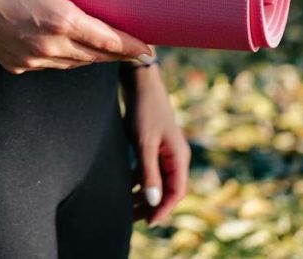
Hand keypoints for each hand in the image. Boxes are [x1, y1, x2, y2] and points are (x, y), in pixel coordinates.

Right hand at [0, 0, 156, 73]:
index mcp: (63, 22)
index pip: (109, 41)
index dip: (131, 47)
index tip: (149, 51)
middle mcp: (50, 46)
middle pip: (94, 57)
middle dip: (116, 55)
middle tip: (135, 53)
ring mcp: (31, 59)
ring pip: (72, 64)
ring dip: (89, 58)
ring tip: (103, 51)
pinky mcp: (14, 65)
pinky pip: (47, 66)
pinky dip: (60, 59)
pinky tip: (64, 51)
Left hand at [122, 63, 190, 226]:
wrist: (139, 80)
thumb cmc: (144, 109)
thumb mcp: (144, 143)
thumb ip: (148, 173)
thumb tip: (154, 202)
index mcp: (179, 157)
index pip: (176, 192)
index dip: (164, 210)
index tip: (148, 223)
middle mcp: (175, 155)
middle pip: (167, 189)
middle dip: (151, 205)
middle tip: (132, 219)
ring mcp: (164, 149)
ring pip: (156, 180)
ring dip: (143, 194)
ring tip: (126, 207)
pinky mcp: (152, 143)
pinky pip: (148, 168)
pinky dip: (137, 180)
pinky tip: (123, 187)